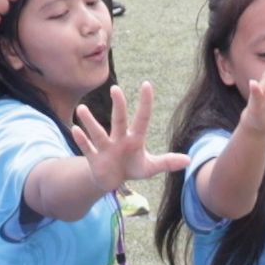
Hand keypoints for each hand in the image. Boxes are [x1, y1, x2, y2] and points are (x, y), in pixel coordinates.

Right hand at [67, 84, 188, 191]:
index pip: (142, 119)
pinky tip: (75, 130)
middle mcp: (119, 139)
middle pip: (119, 120)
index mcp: (135, 139)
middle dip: (119, 107)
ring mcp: (105, 147)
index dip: (145, 103)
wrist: (112, 180)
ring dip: (90, 122)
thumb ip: (167, 162)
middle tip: (116, 89)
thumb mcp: (150, 167)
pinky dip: (81, 140)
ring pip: (97, 133)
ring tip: (82, 109)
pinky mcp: (95, 159)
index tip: (147, 84)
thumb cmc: (132, 167)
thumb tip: (189, 161)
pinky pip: (87, 148)